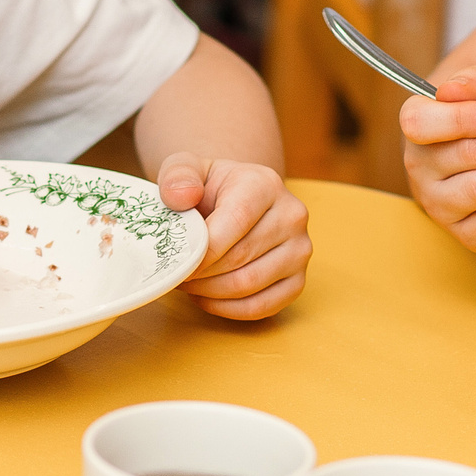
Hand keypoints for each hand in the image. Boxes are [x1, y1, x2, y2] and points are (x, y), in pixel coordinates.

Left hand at [151, 153, 309, 318]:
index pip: (236, 221)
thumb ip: (177, 176)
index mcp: (264, 184)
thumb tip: (181, 196)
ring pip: (251, 284)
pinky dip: (229, 309)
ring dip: (211, 292)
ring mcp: (300, 250)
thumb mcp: (186, 167)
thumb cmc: (208, 187)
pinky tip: (206, 298)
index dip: (202, 247)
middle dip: (201, 272)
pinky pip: (263, 306)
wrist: (236, 198)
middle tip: (176, 274)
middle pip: (241, 257)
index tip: (176, 258)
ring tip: (188, 283)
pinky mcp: (298, 279)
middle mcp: (291, 216)